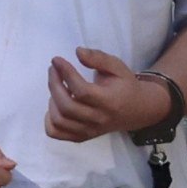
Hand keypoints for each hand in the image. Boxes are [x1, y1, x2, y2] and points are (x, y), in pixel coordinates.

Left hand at [44, 46, 169, 143]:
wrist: (137, 110)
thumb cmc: (125, 85)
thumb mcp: (117, 66)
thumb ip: (98, 58)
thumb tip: (78, 52)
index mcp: (109, 102)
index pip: (81, 91)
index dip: (66, 73)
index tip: (57, 60)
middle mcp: (98, 119)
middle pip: (67, 107)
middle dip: (54, 85)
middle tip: (52, 70)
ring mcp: (89, 131)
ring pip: (59, 121)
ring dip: (52, 101)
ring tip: (58, 87)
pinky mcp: (82, 136)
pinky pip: (57, 133)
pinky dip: (49, 120)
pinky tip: (56, 105)